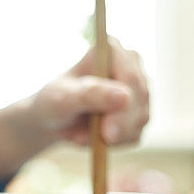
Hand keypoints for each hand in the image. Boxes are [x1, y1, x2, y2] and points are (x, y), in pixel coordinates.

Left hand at [0, 38, 149, 179]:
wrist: (53, 119)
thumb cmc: (54, 101)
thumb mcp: (63, 98)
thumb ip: (90, 95)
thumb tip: (125, 97)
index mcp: (112, 50)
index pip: (130, 78)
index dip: (124, 108)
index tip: (108, 134)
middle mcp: (131, 65)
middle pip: (139, 99)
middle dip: (116, 127)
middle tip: (86, 141)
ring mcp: (138, 90)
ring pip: (140, 119)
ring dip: (111, 137)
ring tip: (80, 137)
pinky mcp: (138, 113)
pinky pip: (135, 134)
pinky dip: (114, 144)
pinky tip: (93, 139)